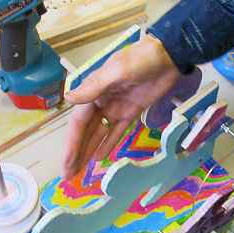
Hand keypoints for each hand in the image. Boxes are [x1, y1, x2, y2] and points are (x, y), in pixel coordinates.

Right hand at [60, 34, 181, 179]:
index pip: (78, 123)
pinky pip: (116, 131)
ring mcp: (115, 108)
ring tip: (78, 171)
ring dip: (88, 151)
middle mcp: (100, 101)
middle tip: (67, 175)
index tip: (66, 162)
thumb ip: (94, 87)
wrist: (167, 56)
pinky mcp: (130, 112)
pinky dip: (108, 144)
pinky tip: (99, 158)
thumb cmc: (140, 59)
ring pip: (98, 134)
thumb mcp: (117, 70)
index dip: (71, 144)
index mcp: (93, 92)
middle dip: (76, 153)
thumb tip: (69, 98)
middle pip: (85, 132)